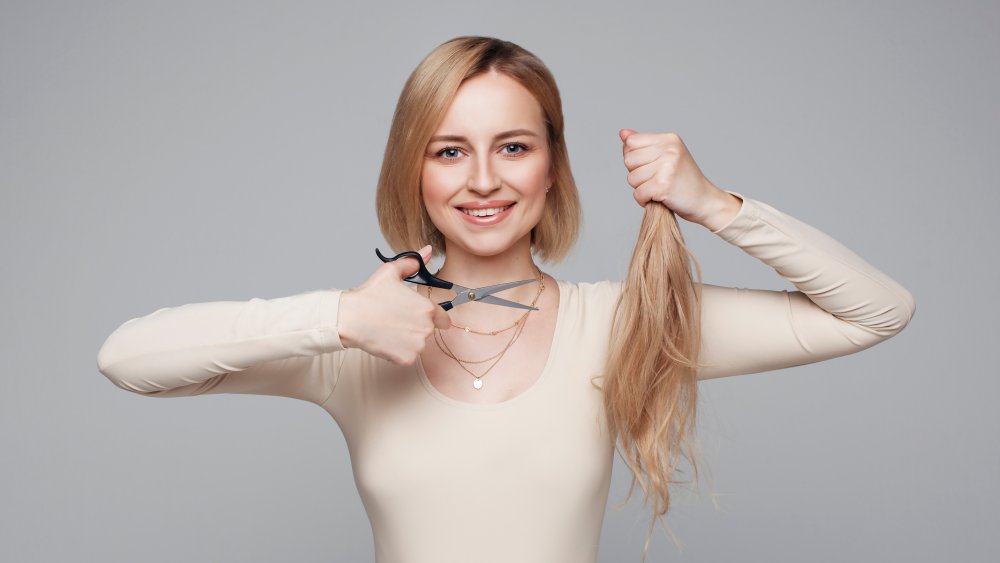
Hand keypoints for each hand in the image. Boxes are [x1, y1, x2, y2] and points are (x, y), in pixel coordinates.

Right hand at [337, 244, 450, 364]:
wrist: (349, 318)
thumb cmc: (369, 295)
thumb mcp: (391, 272)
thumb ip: (413, 262)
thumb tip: (428, 251)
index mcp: (427, 308)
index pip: (444, 319)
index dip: (434, 317)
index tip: (420, 316)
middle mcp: (426, 328)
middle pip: (429, 331)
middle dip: (417, 326)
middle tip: (396, 319)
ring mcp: (417, 345)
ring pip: (418, 344)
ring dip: (408, 339)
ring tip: (389, 328)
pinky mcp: (406, 358)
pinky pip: (407, 356)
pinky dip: (398, 351)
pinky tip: (385, 339)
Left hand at [619, 129, 738, 228]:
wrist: (705, 200)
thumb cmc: (683, 179)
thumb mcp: (666, 155)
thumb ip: (643, 145)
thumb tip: (622, 133)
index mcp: (669, 139)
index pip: (630, 143)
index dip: (634, 158)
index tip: (650, 165)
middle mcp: (669, 150)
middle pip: (628, 160)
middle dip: (636, 174)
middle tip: (656, 179)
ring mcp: (667, 167)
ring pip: (632, 178)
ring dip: (641, 188)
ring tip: (659, 188)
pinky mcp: (664, 186)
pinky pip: (638, 193)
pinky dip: (644, 200)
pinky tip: (658, 198)